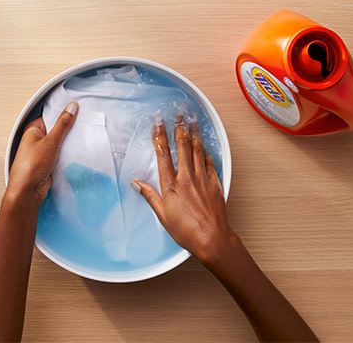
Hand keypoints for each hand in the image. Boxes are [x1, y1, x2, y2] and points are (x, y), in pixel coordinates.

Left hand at [7, 101, 77, 203]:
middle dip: (68, 130)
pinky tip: (74, 153)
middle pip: (57, 129)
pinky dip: (67, 153)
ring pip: (60, 143)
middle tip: (81, 127)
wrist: (28, 190)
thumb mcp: (51, 141)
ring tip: (79, 140)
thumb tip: (70, 108)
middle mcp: (37, 139)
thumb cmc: (30, 167)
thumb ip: (62, 124)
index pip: (52, 116)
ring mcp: (43, 151)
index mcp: (33, 129)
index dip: (64, 114)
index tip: (78, 112)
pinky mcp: (48, 162)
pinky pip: (61, 153)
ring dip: (69, 143)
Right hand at [132, 115, 234, 261]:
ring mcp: (202, 179)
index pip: (163, 154)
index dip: (160, 136)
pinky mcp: (214, 183)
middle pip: (182, 146)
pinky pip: (209, 162)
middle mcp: (186, 178)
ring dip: (193, 134)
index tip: (158, 124)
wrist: (211, 238)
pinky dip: (205, 152)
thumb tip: (137, 184)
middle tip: (178, 114)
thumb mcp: (163, 215)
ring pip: (197, 150)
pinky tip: (203, 146)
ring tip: (191, 121)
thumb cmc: (186, 231)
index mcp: (170, 186)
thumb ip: (150, 196)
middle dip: (179, 127)